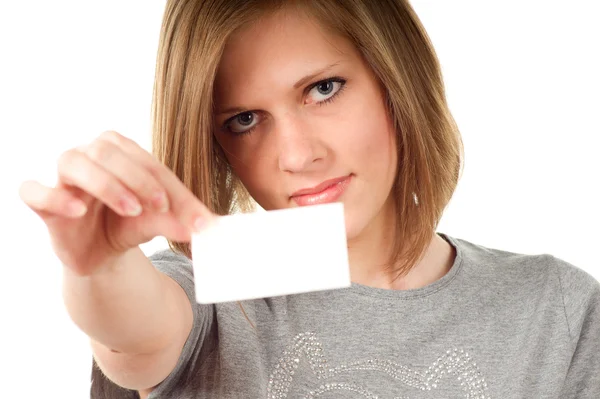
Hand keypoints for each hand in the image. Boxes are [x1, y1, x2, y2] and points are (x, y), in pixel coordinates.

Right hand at [19, 130, 212, 275]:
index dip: (172, 188)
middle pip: (109, 152)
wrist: (101, 253)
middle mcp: (90, 155)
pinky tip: (77, 210)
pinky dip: (54, 196)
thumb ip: (176, 221)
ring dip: (106, 184)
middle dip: (139, 179)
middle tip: (160, 207)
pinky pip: (35, 191)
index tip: (194, 216)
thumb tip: (204, 228)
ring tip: (131, 210)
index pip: (148, 163)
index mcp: (122, 152)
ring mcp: (63, 177)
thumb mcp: (156, 223)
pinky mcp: (43, 202)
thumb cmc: (128, 224)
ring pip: (74, 162)